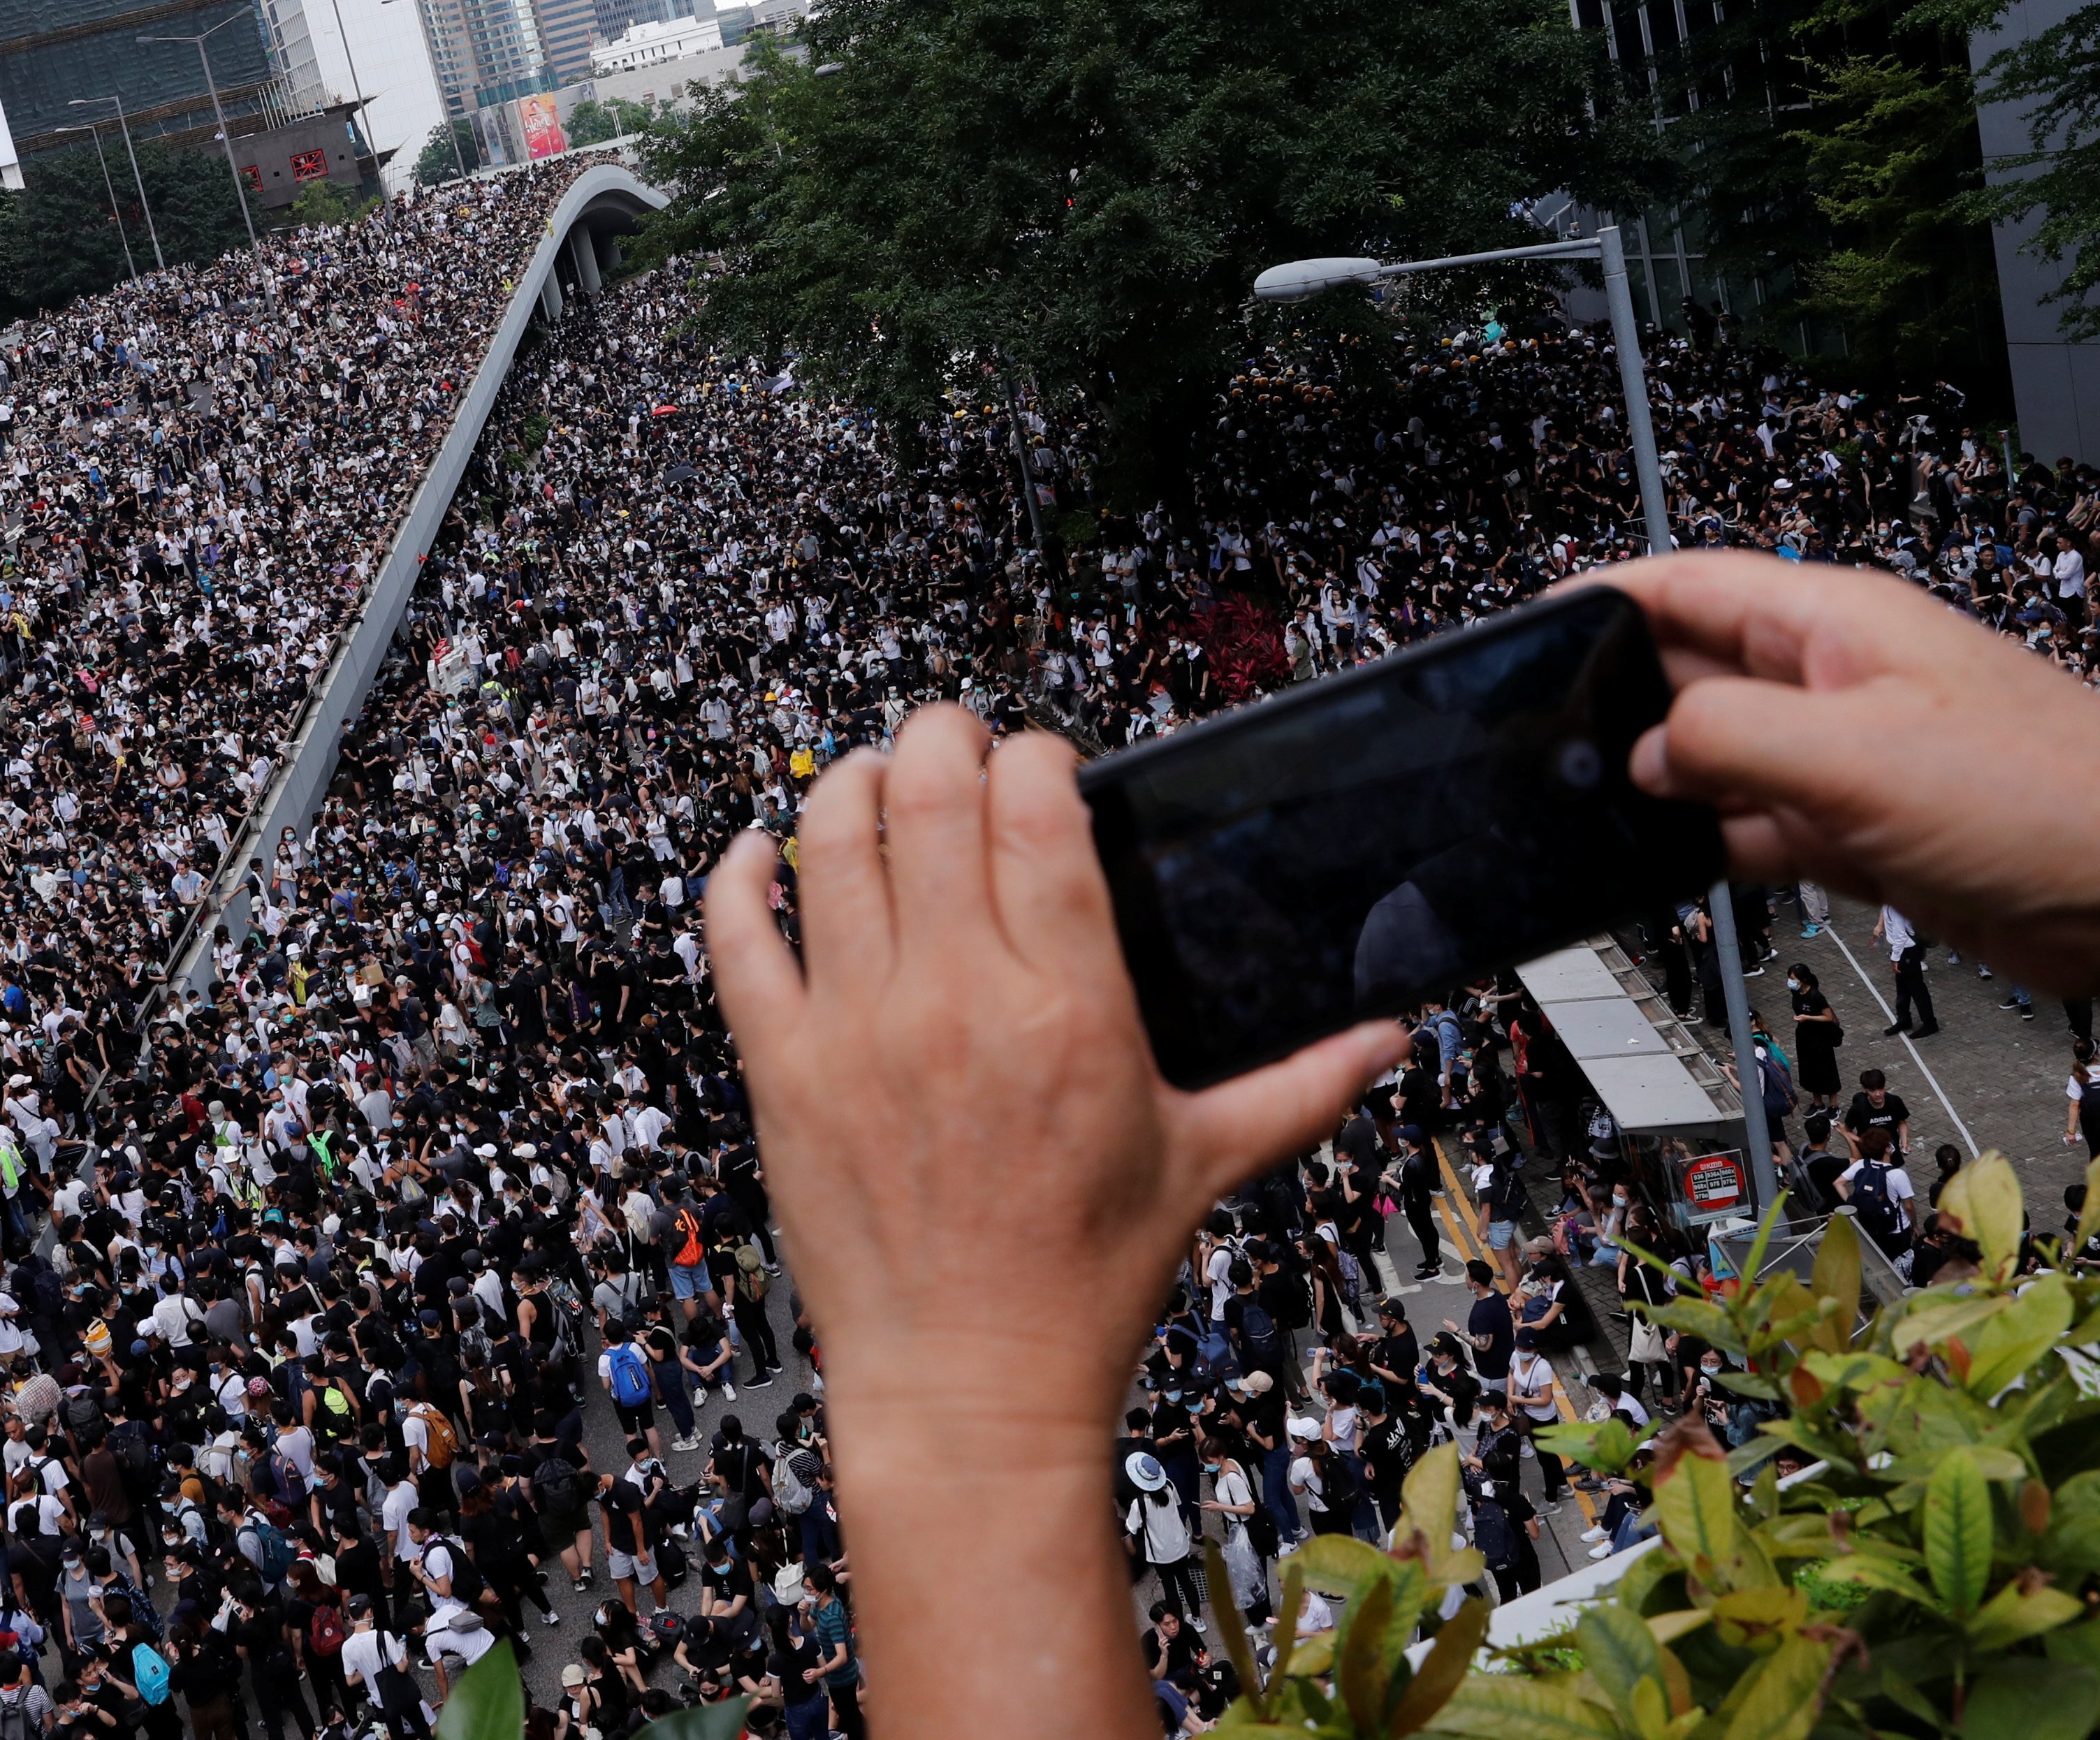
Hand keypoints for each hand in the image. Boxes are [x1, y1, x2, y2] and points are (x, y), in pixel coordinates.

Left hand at [707, 706, 1400, 1403]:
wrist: (972, 1386)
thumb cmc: (1086, 1280)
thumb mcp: (1207, 1167)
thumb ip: (1302, 1085)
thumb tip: (1390, 1034)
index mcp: (1069, 1008)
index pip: (1038, 811)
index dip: (1037, 757)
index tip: (1045, 769)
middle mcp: (957, 1000)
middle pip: (928, 793)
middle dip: (943, 741)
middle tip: (957, 752)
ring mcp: (856, 1030)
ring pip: (827, 839)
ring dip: (849, 784)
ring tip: (875, 785)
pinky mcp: (782, 1070)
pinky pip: (738, 937)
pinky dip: (740, 877)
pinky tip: (760, 855)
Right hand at [1591, 551, 2099, 988]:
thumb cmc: (2049, 798)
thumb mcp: (1856, 755)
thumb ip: (1727, 740)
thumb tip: (1643, 753)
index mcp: (1832, 625)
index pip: (1687, 584)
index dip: (1602, 600)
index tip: (1530, 628)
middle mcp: (1832, 683)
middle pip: (1688, 673)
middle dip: (1619, 706)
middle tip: (1553, 748)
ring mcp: (1845, 759)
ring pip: (1714, 759)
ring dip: (1662, 788)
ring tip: (1597, 813)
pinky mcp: (1858, 833)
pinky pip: (1752, 827)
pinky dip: (1708, 845)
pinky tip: (1670, 864)